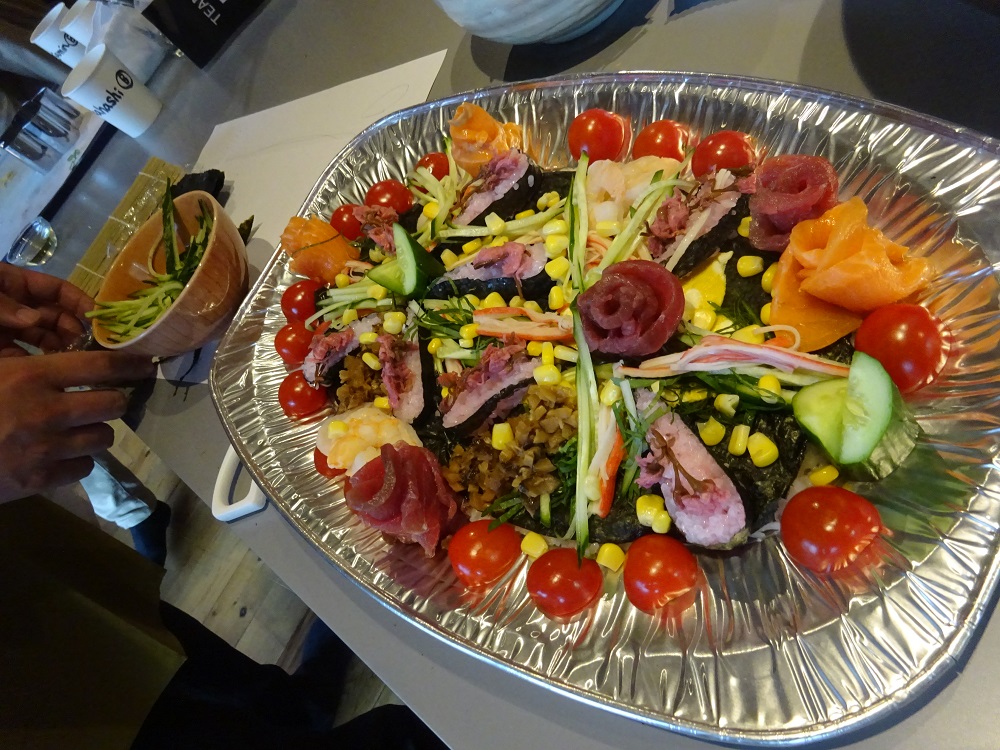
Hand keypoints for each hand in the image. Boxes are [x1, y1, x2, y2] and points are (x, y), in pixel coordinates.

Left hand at [0, 264, 94, 355]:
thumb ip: (3, 305)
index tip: (96, 318)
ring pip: (44, 337)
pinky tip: (52, 370)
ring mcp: (9, 329)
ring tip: (75, 360)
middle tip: (86, 346)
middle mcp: (17, 306)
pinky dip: (38, 364)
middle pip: (54, 316)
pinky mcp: (1, 349)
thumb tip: (33, 319)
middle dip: (73, 329)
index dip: (78, 301)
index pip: (55, 289)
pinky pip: (23, 356)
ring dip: (62, 347)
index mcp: (13, 283)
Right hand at [0, 350, 155, 503]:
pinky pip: (84, 468)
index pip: (100, 366)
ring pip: (103, 437)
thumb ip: (26, 363)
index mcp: (30, 376)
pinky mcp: (39, 480)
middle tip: (103, 400)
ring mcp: (45, 449)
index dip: (131, 364)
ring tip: (78, 428)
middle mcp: (46, 412)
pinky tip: (61, 454)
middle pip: (113, 403)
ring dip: (96, 431)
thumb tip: (59, 348)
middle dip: (113, 400)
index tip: (147, 364)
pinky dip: (78, 461)